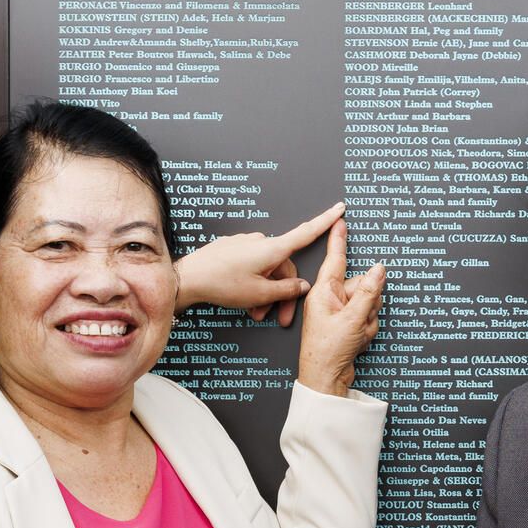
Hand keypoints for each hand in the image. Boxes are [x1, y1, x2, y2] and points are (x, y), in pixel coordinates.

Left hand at [175, 202, 342, 324]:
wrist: (187, 278)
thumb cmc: (221, 284)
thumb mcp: (259, 294)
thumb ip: (286, 290)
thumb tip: (303, 285)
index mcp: (272, 248)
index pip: (306, 232)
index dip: (325, 221)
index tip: (339, 208)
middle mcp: (260, 241)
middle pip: (284, 267)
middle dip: (283, 293)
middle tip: (280, 318)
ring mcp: (244, 244)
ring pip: (266, 269)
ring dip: (265, 293)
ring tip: (255, 314)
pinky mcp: (231, 249)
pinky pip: (251, 266)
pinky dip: (253, 284)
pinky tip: (244, 302)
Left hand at [294, 218, 386, 395]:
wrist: (325, 378)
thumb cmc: (328, 349)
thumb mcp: (353, 318)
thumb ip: (369, 292)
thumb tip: (379, 268)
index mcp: (324, 291)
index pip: (336, 258)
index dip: (339, 238)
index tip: (340, 218)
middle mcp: (330, 297)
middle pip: (362, 285)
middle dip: (369, 303)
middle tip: (359, 321)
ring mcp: (338, 310)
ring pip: (368, 302)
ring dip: (368, 319)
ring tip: (356, 334)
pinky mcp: (345, 322)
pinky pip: (367, 317)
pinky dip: (367, 328)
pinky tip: (357, 340)